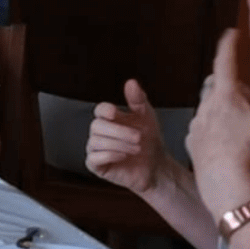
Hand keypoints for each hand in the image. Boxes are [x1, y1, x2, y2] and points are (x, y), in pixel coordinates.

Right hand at [85, 79, 170, 194]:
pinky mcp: (97, 166)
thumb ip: (138, 99)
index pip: (100, 110)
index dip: (105, 110)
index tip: (115, 112)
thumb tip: (131, 82)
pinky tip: (124, 155)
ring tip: (137, 148)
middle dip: (119, 131)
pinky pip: (93, 158)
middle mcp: (100, 133)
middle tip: (138, 137)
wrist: (156, 165)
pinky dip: (109, 154)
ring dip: (118, 144)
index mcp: (110, 119)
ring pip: (96, 142)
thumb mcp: (147, 116)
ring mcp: (96, 149)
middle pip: (97, 126)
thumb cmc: (149, 139)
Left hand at [185, 29, 249, 215]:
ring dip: (226, 112)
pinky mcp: (192, 142)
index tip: (231, 34)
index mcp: (223, 95)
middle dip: (236, 92)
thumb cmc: (247, 147)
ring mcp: (196, 124)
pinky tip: (228, 145)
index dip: (229, 46)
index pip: (225, 62)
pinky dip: (216, 131)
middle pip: (221, 88)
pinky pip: (205, 129)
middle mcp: (205, 105)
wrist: (223, 180)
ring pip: (212, 109)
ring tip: (242, 131)